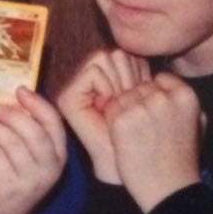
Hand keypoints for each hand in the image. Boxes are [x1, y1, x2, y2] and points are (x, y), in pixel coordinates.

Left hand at [0, 87, 66, 213]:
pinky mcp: (9, 187)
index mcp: (59, 157)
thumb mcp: (27, 157)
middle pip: (34, 132)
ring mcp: (30, 180)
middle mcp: (50, 168)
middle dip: (14, 115)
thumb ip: (25, 133)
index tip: (20, 90)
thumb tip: (10, 101)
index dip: (37, 103)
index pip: (54, 123)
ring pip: (12, 142)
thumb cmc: (13, 181)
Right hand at [56, 49, 150, 181]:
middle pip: (116, 52)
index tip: (141, 99)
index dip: (140, 73)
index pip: (127, 54)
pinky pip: (94, 68)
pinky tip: (107, 107)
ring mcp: (76, 89)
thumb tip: (136, 50)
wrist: (128, 163)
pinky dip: (106, 85)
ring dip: (120, 82)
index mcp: (108, 82)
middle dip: (131, 77)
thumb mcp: (145, 98)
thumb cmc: (141, 136)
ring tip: (119, 107)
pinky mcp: (67, 96)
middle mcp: (89, 83)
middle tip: (130, 104)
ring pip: (104, 56)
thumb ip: (140, 73)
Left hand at [104, 71, 203, 212]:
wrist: (168, 189)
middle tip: (146, 130)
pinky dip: (114, 123)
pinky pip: (111, 109)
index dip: (154, 97)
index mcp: (185, 95)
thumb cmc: (183, 159)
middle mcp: (164, 97)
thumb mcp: (198, 122)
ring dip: (125, 112)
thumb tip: (162, 80)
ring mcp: (141, 108)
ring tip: (138, 137)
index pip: (159, 79)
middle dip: (139, 104)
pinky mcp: (122, 120)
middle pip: (139, 87)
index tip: (157, 117)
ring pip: (123, 96)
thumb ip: (182, 98)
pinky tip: (127, 140)